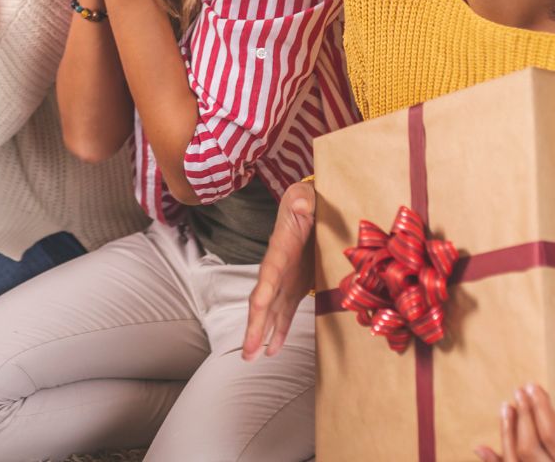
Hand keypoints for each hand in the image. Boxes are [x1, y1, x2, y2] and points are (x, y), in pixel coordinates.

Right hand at [242, 179, 315, 359]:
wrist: (307, 206)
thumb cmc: (307, 200)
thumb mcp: (305, 197)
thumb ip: (302, 201)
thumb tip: (301, 205)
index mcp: (280, 250)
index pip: (267, 274)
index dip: (262, 292)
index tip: (257, 309)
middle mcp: (276, 270)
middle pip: (261, 302)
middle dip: (254, 327)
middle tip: (247, 352)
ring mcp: (283, 280)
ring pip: (268, 312)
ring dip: (260, 335)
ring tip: (251, 357)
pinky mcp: (294, 286)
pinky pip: (283, 312)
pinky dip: (278, 331)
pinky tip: (272, 349)